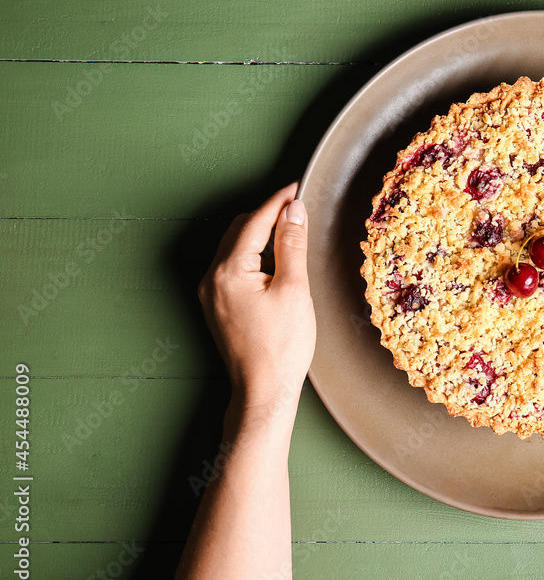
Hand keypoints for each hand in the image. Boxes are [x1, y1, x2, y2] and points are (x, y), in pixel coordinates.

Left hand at [198, 183, 315, 420]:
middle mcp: (212, 278)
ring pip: (234, 248)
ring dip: (259, 234)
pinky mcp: (217, 306)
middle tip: (296, 208)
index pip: (254, 222)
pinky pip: (233, 267)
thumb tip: (294, 210)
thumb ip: (292, 244)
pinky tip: (273, 260)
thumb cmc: (281, 347)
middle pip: (239, 230)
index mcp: (228, 271)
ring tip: (289, 230)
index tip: (297, 188)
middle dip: (267, 215)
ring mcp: (211, 293)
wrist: (264, 391)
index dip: (278, 202)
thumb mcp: (294, 289)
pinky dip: (252, 255)